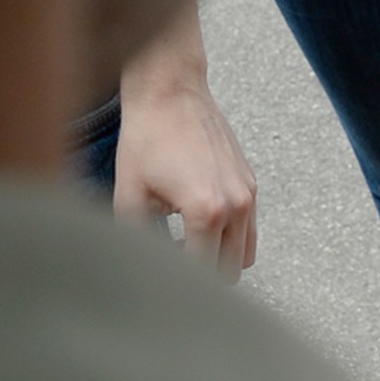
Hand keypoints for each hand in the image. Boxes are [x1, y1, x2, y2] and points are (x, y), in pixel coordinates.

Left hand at [115, 61, 259, 277]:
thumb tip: (142, 269)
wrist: (171, 93)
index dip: (177, 287)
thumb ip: (139, 242)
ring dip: (218, 259)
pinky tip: (199, 226)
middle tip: (169, 266)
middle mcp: (236, 204)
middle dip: (200, 276)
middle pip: (229, 271)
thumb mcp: (129, 197)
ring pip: (245, 255)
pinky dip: (229, 239)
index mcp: (207, 211)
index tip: (160, 287)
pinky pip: (248, 229)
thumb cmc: (148, 137)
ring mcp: (248, 193)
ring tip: (185, 247)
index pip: (201, 274)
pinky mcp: (250, 182)